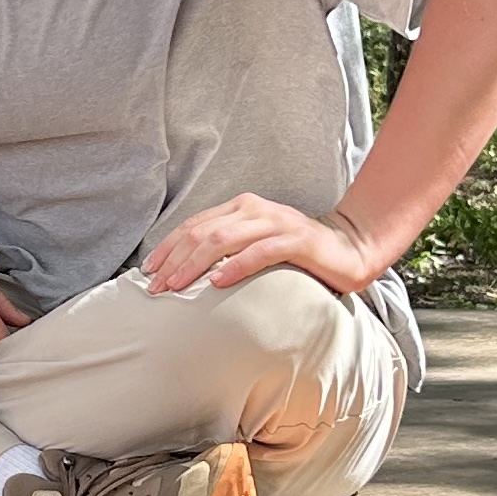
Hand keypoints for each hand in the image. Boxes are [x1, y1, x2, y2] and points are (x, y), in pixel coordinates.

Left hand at [143, 192, 384, 297]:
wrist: (349, 248)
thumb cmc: (296, 254)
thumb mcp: (255, 246)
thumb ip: (226, 251)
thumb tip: (184, 274)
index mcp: (240, 208)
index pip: (193, 226)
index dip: (167, 248)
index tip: (147, 273)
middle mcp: (254, 209)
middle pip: (202, 232)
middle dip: (173, 260)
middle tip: (155, 287)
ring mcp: (276, 223)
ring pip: (224, 240)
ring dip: (195, 265)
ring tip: (176, 286)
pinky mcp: (296, 240)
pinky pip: (260, 252)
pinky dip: (235, 266)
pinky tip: (217, 282)